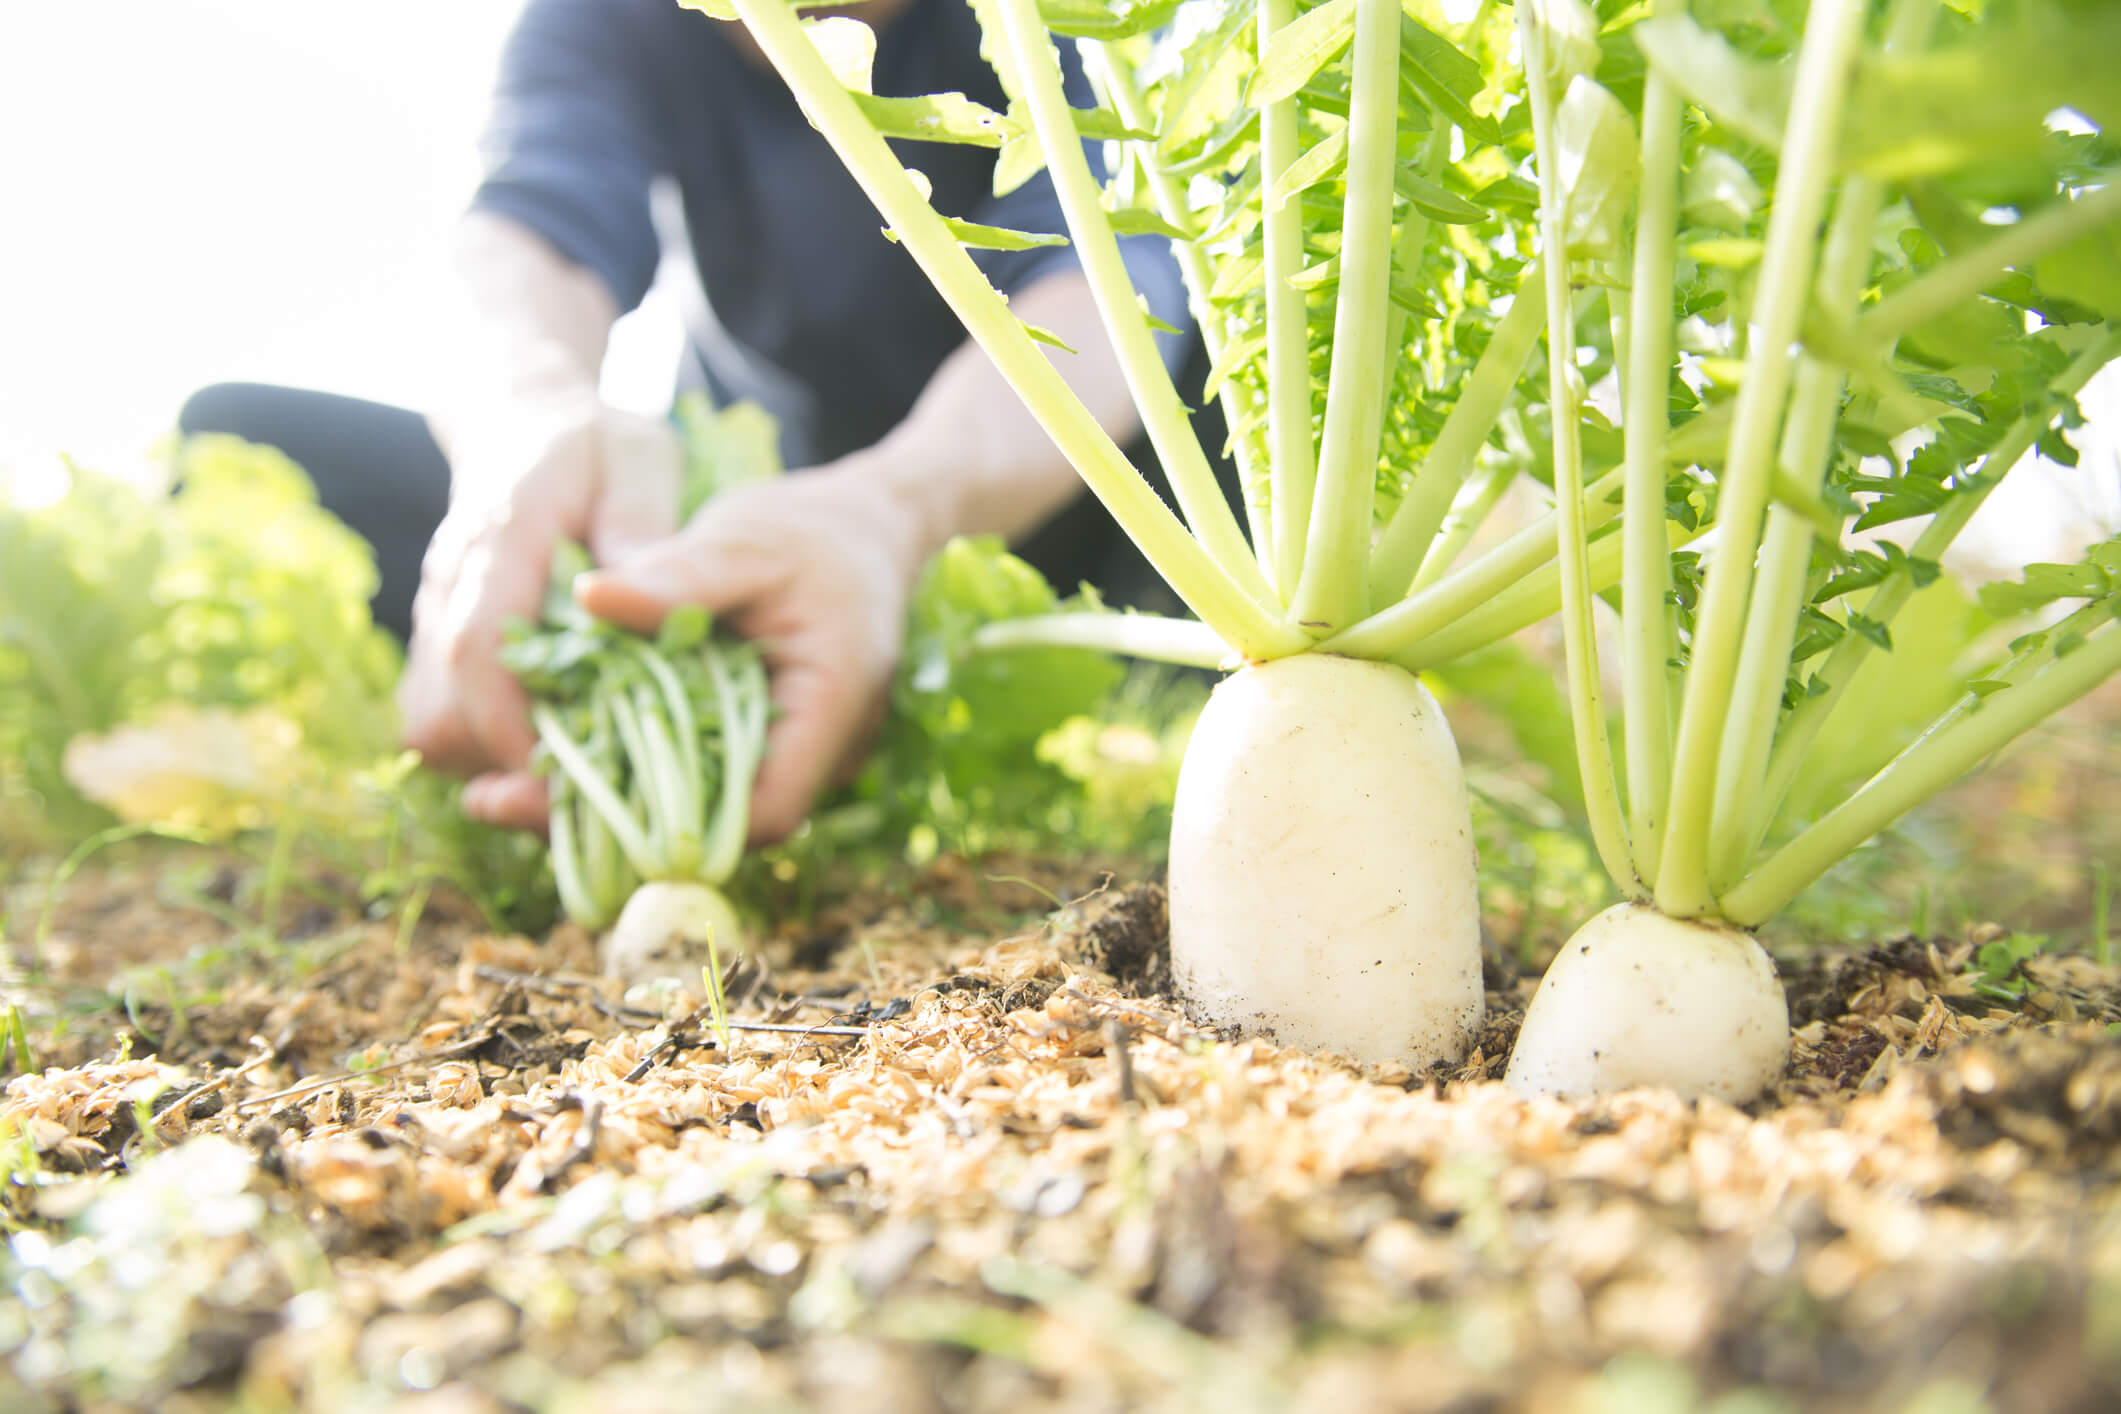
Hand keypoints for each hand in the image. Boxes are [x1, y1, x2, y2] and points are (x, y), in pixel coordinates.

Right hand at [397, 398, 680, 811]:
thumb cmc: (597, 443)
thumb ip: (641, 519)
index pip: (477, 646)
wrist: (525, 418)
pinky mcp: (442, 639)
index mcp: (501, 537)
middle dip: (499, 761)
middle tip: (580, 790)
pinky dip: (488, 746)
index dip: (510, 721)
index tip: (557, 774)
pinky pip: (443, 716)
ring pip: (432, 723)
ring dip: (491, 761)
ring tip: (572, 776)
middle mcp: (453, 582)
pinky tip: (552, 747)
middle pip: (440, 707)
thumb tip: (637, 595)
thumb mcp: (638, 456)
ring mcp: (439, 613)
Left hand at [464, 457, 930, 842]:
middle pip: (715, 826)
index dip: (668, 827)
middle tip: (495, 801)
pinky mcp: (758, 744)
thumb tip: (589, 595)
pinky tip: (559, 750)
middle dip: (609, 824)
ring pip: (699, 808)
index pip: (761, 810)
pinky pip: (697, 775)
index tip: (563, 801)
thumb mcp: (743, 538)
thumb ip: (677, 575)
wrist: (867, 529)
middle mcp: (817, 752)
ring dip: (612, 801)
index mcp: (829, 708)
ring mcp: (790, 756)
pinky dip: (633, 768)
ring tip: (504, 786)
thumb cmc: (815, 530)